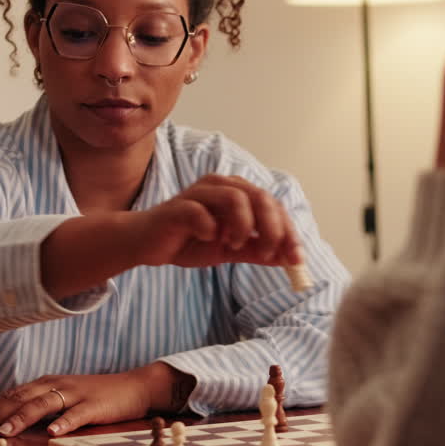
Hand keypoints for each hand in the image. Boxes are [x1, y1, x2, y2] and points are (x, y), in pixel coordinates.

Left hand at [0, 362, 195, 436]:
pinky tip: (51, 433)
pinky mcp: (95, 406)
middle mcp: (57, 385)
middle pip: (21, 397)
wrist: (134, 387)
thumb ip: (40, 405)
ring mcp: (76, 394)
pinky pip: (76, 414)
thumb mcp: (64, 396)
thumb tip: (9, 422)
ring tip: (4, 432)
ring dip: (22, 418)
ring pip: (43, 404)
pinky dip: (63, 423)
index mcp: (47, 383)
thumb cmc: (95, 396)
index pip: (13, 394)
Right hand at [130, 174, 302, 268]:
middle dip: (272, 229)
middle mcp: (221, 185)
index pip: (273, 205)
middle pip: (259, 197)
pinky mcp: (178, 206)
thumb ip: (258, 250)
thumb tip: (289, 259)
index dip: (288, 231)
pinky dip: (210, 228)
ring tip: (236, 245)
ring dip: (243, 225)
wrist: (147, 245)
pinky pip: (200, 212)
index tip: (296, 259)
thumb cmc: (189, 241)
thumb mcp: (231, 249)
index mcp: (237, 192)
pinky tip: (209, 239)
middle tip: (269, 255)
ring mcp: (198, 193)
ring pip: (235, 197)